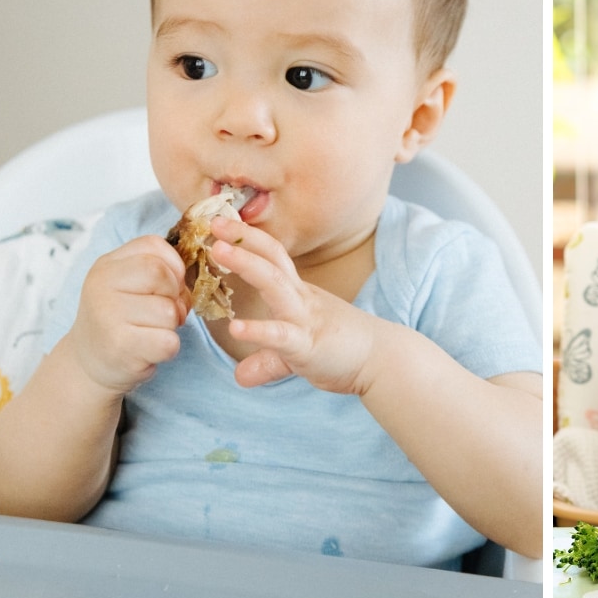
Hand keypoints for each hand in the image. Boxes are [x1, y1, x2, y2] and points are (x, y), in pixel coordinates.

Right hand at [69, 236, 190, 393]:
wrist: (89, 362)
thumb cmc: (119, 318)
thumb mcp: (128, 284)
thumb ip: (157, 269)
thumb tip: (184, 279)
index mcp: (107, 265)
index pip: (154, 246)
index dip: (173, 267)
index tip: (166, 286)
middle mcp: (101, 286)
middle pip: (162, 275)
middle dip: (174, 296)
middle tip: (163, 313)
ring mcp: (108, 316)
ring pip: (169, 311)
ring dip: (170, 326)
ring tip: (150, 332)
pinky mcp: (120, 347)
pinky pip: (169, 342)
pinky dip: (168, 348)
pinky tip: (148, 349)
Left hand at [208, 217, 378, 392]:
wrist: (384, 361)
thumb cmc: (345, 350)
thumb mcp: (298, 351)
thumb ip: (268, 358)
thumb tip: (241, 375)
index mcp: (299, 295)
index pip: (273, 257)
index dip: (248, 238)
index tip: (222, 223)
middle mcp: (301, 300)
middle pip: (272, 258)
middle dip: (243, 238)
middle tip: (214, 222)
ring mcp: (305, 320)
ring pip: (274, 284)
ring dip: (246, 264)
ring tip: (218, 251)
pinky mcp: (308, 346)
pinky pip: (281, 335)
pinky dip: (258, 330)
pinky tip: (236, 327)